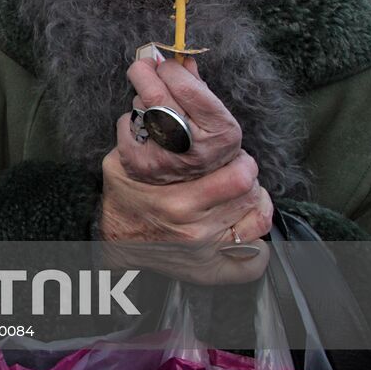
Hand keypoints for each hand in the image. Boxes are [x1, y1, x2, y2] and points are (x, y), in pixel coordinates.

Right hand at [100, 148, 273, 283]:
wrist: (113, 245)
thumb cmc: (121, 202)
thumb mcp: (119, 164)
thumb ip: (137, 135)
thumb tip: (153, 102)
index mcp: (176, 203)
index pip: (238, 176)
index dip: (237, 156)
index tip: (230, 150)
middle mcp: (196, 230)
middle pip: (250, 193)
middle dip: (246, 171)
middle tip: (234, 164)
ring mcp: (208, 251)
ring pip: (256, 214)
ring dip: (251, 196)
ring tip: (236, 186)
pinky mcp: (215, 267)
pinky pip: (256, 253)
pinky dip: (255, 232)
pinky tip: (244, 217)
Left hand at [118, 57, 241, 184]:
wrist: (194, 187)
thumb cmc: (205, 141)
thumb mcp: (215, 116)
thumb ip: (198, 86)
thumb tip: (181, 60)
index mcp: (220, 132)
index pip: (185, 87)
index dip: (170, 69)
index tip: (166, 64)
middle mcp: (192, 147)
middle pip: (154, 94)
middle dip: (145, 71)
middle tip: (145, 64)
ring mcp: (163, 158)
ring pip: (139, 106)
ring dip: (143, 100)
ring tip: (157, 111)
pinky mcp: (138, 164)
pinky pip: (125, 123)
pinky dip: (132, 120)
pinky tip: (146, 129)